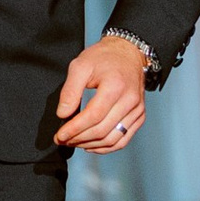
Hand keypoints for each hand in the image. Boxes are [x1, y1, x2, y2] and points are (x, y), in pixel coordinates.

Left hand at [54, 34, 151, 153]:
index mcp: (115, 86)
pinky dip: (106, 147)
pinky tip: (91, 145)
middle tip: (63, 140)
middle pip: (102, 130)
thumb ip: (70, 90)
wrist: (128, 53)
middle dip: (79, 139)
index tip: (60, 135)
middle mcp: (129, 100)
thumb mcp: (80, 66)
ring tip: (74, 142)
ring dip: (90, 145)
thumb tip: (63, 114)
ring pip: (113, 139)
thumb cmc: (104, 58)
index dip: (75, 129)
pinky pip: (123, 139)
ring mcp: (137, 110)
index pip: (93, 116)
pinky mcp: (139, 116)